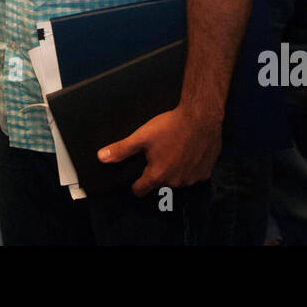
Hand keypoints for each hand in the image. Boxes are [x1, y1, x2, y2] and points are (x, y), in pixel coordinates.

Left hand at [96, 108, 221, 196]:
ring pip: (177, 180)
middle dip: (158, 171)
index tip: (138, 173)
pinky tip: (189, 151)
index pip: (140, 190)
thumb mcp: (142, 136)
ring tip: (175, 149)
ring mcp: (192, 179)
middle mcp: (175, 182)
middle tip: (159, 152)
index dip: (136, 182)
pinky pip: (194, 175)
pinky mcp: (205, 173)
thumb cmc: (170, 126)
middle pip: (160, 183)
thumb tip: (101, 158)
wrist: (200, 116)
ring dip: (175, 170)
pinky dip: (190, 167)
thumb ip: (122, 150)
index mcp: (157, 176)